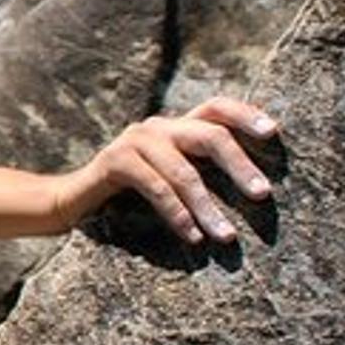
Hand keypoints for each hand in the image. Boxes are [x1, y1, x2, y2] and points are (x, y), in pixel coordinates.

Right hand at [55, 97, 279, 242]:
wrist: (71, 202)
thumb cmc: (128, 197)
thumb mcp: (169, 179)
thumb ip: (199, 174)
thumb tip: (257, 192)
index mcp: (175, 128)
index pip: (216, 108)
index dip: (246, 115)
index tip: (274, 133)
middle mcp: (157, 127)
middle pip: (209, 134)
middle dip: (240, 165)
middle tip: (263, 195)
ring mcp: (134, 141)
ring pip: (184, 171)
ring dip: (208, 207)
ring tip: (227, 237)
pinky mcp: (114, 161)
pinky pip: (155, 187)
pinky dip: (177, 214)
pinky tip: (192, 236)